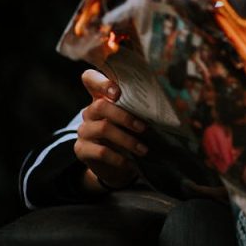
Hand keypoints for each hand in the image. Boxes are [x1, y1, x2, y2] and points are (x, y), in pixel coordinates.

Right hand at [74, 69, 147, 191]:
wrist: (116, 165)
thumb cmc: (129, 135)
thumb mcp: (133, 120)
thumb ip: (138, 110)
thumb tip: (164, 106)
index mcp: (101, 98)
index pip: (90, 79)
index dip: (101, 82)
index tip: (117, 92)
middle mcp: (89, 111)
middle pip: (100, 106)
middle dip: (125, 117)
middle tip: (143, 128)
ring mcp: (84, 130)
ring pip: (103, 128)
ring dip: (127, 140)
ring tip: (143, 149)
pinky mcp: (81, 149)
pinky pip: (100, 151)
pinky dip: (119, 158)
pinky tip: (131, 163)